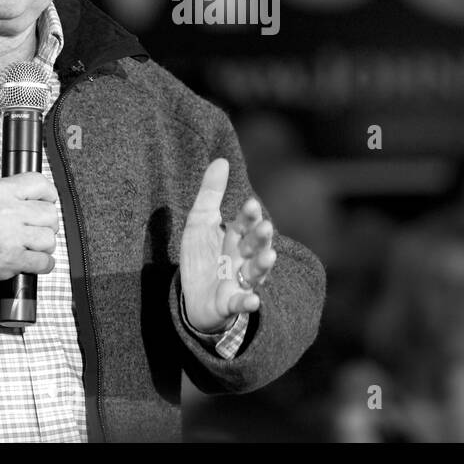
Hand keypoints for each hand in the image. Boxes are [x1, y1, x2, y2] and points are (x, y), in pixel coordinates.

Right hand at [0, 173, 58, 289]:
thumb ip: (10, 195)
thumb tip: (37, 198)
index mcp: (0, 192)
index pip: (39, 183)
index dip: (48, 194)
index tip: (48, 202)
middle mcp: (8, 211)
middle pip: (49, 213)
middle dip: (47, 224)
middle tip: (37, 230)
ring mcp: (11, 237)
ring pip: (49, 238)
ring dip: (45, 246)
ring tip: (33, 247)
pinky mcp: (12, 260)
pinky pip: (44, 261)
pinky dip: (44, 264)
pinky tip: (35, 262)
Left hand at [180, 158, 276, 333]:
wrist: (193, 297)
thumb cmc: (202, 257)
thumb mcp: (200, 222)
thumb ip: (211, 193)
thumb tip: (221, 160)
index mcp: (235, 238)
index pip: (244, 223)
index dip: (248, 216)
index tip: (251, 204)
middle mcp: (242, 258)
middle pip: (254, 246)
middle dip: (260, 237)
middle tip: (266, 227)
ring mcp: (238, 281)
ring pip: (254, 272)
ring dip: (263, 265)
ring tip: (270, 255)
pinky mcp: (230, 303)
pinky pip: (241, 303)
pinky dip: (248, 302)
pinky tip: (254, 301)